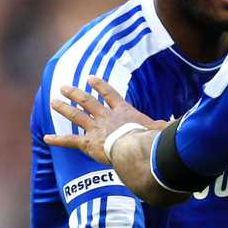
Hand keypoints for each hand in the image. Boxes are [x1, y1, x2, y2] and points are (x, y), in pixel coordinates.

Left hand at [45, 75, 167, 163]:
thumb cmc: (151, 140)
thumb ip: (167, 126)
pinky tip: (46, 138)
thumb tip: (181, 123)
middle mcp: (107, 117)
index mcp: (124, 112)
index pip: (110, 95)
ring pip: (76, 115)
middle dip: (75, 94)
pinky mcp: (88, 143)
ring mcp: (96, 129)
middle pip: (88, 102)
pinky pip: (70, 140)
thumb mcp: (162, 130)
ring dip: (64, 108)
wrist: (136, 149)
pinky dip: (57, 139)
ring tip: (53, 101)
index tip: (91, 78)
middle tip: (64, 87)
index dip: (100, 86)